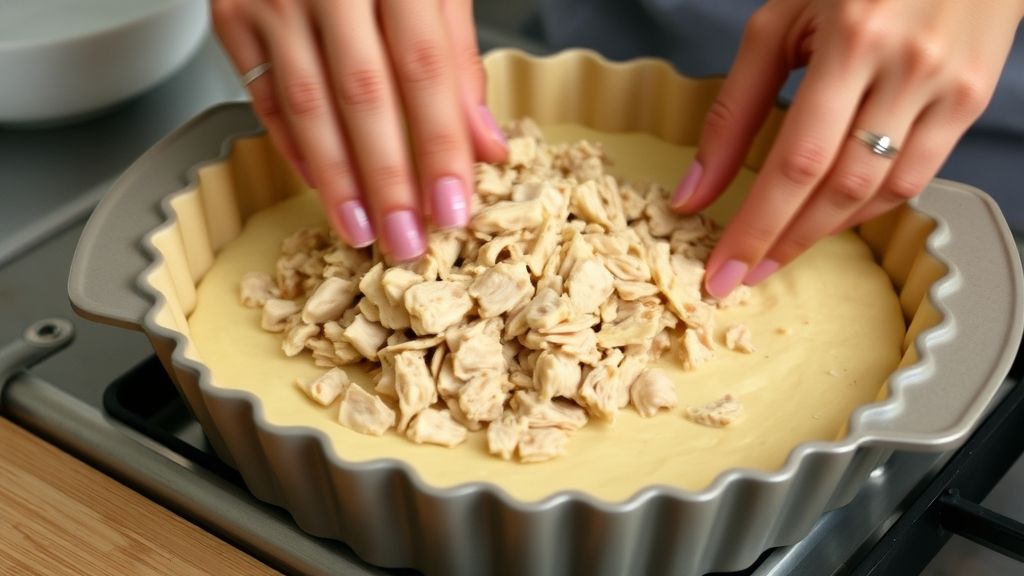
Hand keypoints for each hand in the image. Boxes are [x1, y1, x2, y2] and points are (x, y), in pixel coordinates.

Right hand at [212, 0, 506, 260]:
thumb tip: (484, 146)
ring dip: (336, 180)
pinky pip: (263, 95)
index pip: (423, 70)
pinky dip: (292, 147)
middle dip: (388, 181)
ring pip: (307, 105)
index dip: (440, 147)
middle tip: (407, 245)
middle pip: (363, 97)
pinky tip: (320, 186)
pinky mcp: (232, 12)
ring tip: (362, 235)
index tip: (453, 210)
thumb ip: (457, 56)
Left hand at [672, 0, 1023, 297]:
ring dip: (824, 233)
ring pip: (881, 192)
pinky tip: (830, 218)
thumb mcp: (779, 23)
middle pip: (839, 187)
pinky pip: (917, 178)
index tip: (722, 269)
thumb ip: (734, 109)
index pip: (796, 161)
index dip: (756, 226)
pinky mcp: (972, 102)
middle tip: (742, 275)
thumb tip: (695, 190)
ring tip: (779, 251)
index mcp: (853, 38)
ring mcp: (949, 88)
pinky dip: (866, 208)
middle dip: (783, 242)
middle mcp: (909, 67)